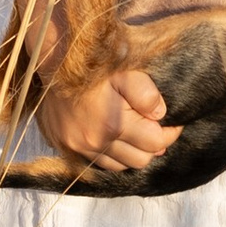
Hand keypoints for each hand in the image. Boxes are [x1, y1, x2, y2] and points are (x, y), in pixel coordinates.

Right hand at [38, 63, 177, 174]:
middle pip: (140, 160)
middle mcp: (94, 142)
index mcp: (112, 124)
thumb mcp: (124, 69)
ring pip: (120, 166)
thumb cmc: (92, 63)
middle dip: (153, 144)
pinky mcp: (67, 147)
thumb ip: (145, 93)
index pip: (155, 143)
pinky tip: (115, 137)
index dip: (170, 133)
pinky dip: (113, 155)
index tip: (173, 122)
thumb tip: (161, 115)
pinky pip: (99, 163)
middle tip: (154, 126)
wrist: (52, 60)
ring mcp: (79, 148)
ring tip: (135, 132)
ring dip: (132, 152)